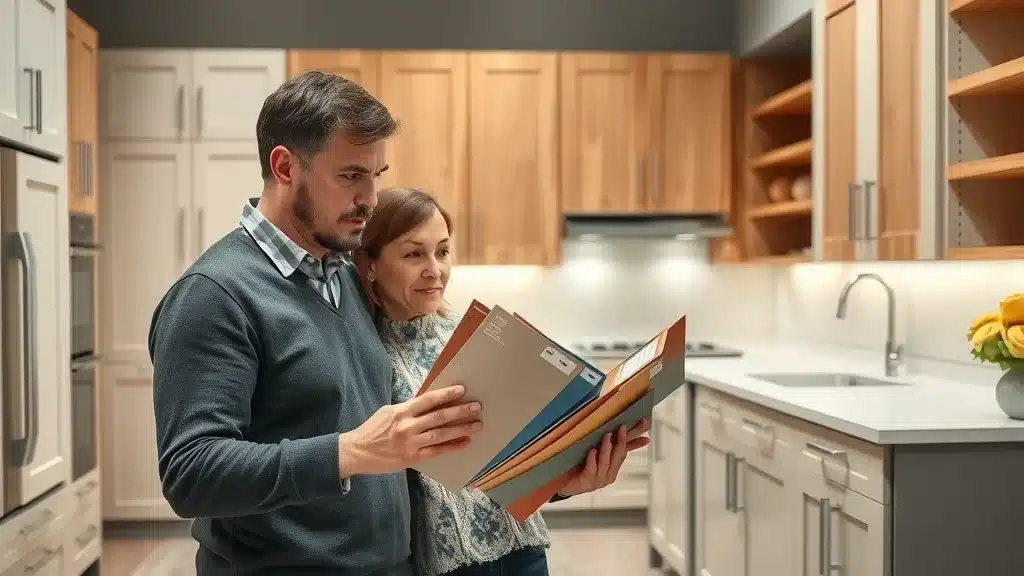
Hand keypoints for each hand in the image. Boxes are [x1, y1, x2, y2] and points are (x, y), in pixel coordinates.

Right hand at [338, 384, 481, 476]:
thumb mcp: (388, 412)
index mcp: (402, 411)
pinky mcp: (412, 458)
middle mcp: (408, 426)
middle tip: (477, 407)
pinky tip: (465, 442)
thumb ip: (408, 409)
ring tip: (477, 425)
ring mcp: (411, 443)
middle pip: (439, 416)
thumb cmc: (372, 429)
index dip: (446, 394)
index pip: (428, 400)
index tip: (462, 390)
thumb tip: (429, 403)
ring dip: (461, 429)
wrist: (357, 452)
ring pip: (441, 434)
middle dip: (460, 411)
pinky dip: (452, 447)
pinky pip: (436, 452)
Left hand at [558, 418, 649, 496]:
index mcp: (612, 468)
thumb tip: (620, 428)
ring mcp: (597, 480)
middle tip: (622, 428)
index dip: (635, 441)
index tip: (644, 427)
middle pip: (617, 457)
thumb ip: (609, 444)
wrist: (560, 483)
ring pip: (605, 463)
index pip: (625, 451)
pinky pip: (591, 470)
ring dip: (606, 449)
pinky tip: (592, 451)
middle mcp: (608, 475)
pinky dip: (592, 460)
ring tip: (607, 436)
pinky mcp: (585, 483)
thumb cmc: (579, 465)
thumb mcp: (595, 453)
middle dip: (621, 442)